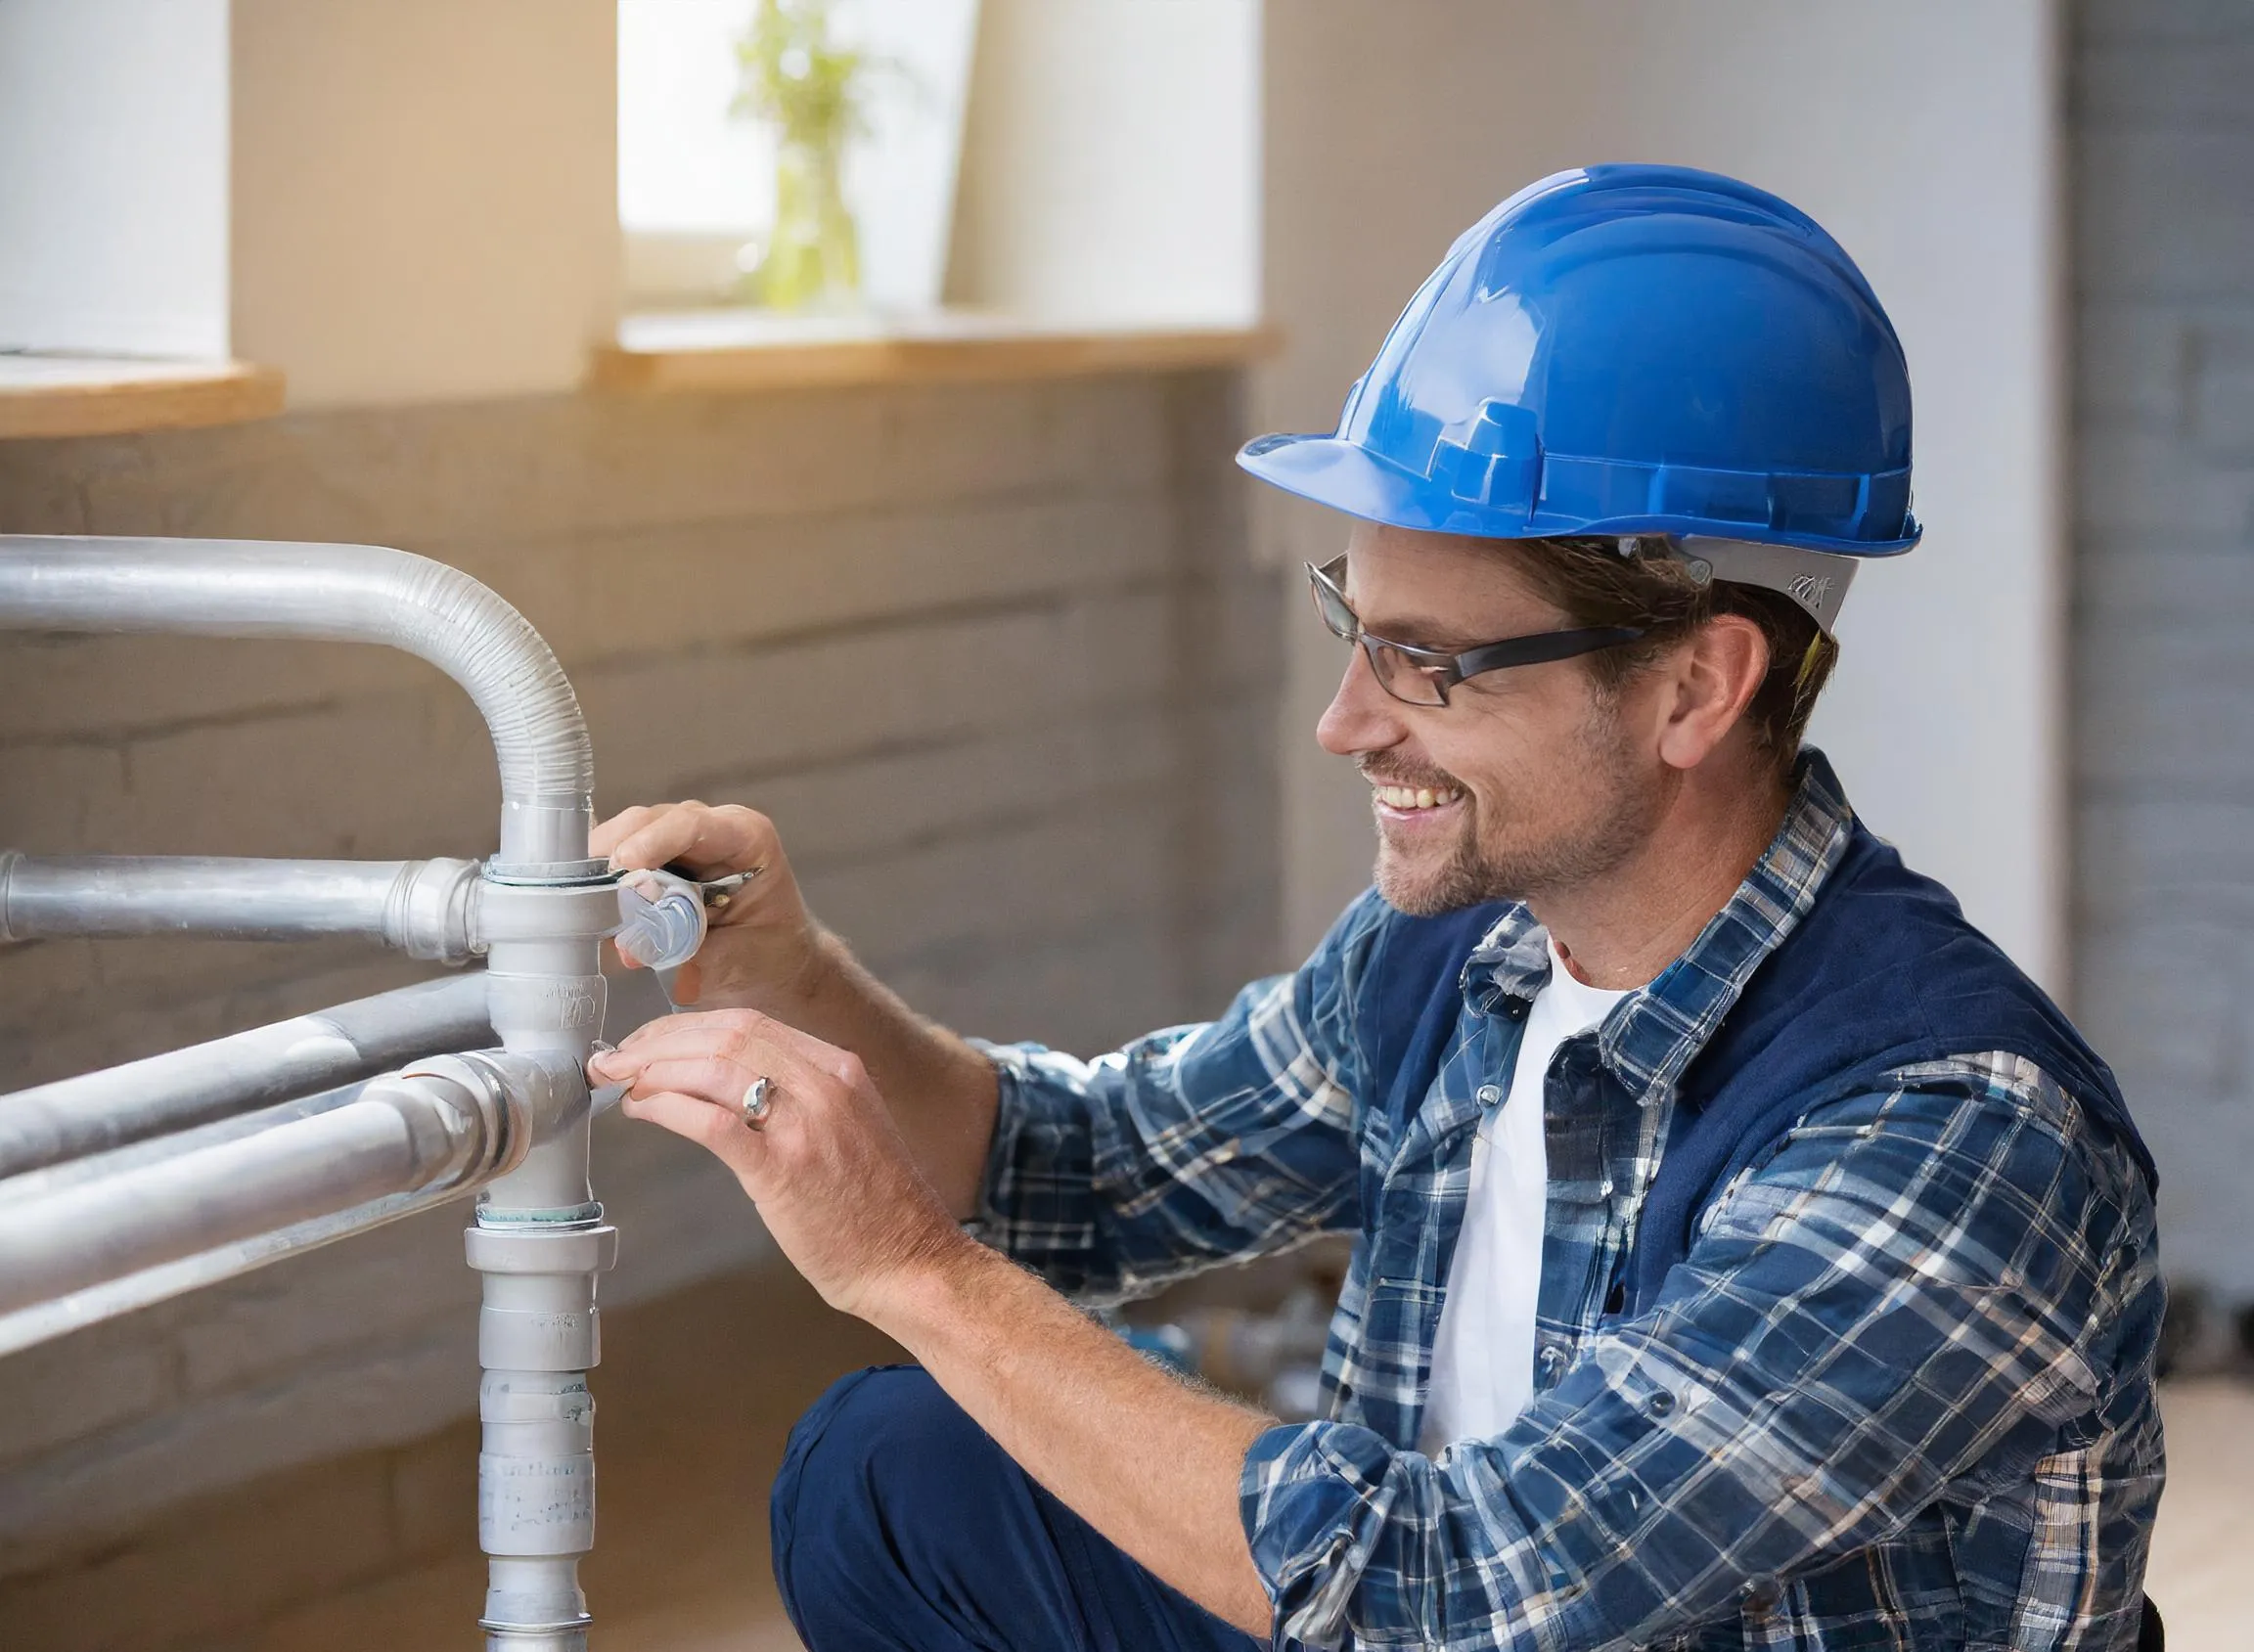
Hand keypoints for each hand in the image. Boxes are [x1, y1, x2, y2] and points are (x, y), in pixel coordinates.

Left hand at [586, 1008, 971, 1320]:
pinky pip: (710, 1120)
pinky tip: (642, 1112)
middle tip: (618, 1058)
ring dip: (654, 1068)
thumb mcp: (848, 1127)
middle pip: (725, 1033)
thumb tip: (727, 1090)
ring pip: (713, 1065)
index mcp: (840, 1068)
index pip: (748, 1023)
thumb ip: (801, 1099)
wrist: (912, 1262)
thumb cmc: (877, 1210)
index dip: (686, 1026)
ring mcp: (805, 1123)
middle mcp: (824, 1083)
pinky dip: (666, 1107)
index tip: (649, 1042)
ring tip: (619, 1082)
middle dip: (659, 1039)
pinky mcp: (782, 1168)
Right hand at [591, 802, 819, 1009]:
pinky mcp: (660, 859)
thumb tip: (629, 947)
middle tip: (592, 895)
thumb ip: (685, 949)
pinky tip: (597, 906)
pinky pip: (622, 858)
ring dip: (606, 869)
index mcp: (746, 838)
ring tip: (591, 906)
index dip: (654, 840)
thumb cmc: (770, 956)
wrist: (777, 965)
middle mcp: (713, 827)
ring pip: (628, 836)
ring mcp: (683, 840)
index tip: (624, 865)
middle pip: (650, 822)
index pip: (694, 824)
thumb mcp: (736, 960)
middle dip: (618, 854)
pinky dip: (607, 881)